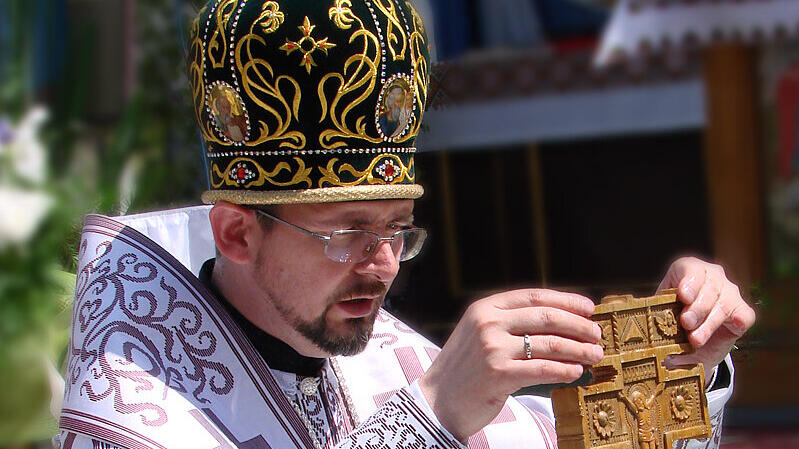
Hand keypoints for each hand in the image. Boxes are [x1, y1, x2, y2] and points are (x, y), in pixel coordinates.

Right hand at [418, 289, 603, 441]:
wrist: (437, 402)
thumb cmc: (463, 370)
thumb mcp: (478, 334)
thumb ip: (508, 323)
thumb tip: (558, 320)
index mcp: (484, 308)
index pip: (534, 296)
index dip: (565, 300)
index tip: (588, 307)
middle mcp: (488, 324)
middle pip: (546, 317)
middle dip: (578, 325)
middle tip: (596, 334)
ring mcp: (492, 349)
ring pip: (550, 344)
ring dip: (578, 349)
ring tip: (594, 355)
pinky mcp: (499, 375)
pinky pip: (543, 369)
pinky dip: (565, 370)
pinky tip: (576, 372)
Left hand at [657, 257, 755, 382]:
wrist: (693, 345)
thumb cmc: (674, 324)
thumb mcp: (663, 318)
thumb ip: (658, 321)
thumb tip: (653, 341)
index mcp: (687, 270)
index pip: (690, 268)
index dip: (688, 281)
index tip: (683, 296)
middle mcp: (711, 276)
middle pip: (707, 287)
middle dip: (696, 307)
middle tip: (686, 322)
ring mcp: (729, 292)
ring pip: (722, 303)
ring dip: (708, 323)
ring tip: (695, 339)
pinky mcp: (742, 310)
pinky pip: (743, 315)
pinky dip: (735, 323)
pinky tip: (728, 329)